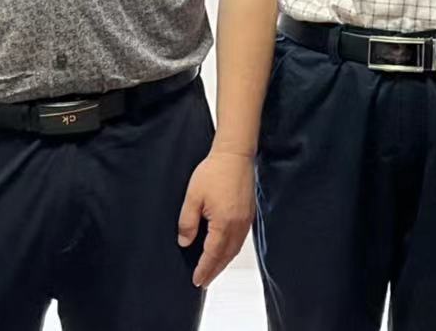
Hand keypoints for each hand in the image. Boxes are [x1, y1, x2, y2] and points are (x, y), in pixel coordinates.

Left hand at [177, 150, 255, 287]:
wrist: (235, 154)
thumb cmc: (214, 171)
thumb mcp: (193, 197)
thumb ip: (187, 222)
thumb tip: (185, 242)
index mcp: (224, 223)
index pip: (212, 254)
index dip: (204, 269)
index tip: (196, 280)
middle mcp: (238, 225)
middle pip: (226, 256)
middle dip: (214, 270)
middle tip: (204, 281)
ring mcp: (246, 219)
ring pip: (235, 248)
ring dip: (224, 261)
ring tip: (213, 269)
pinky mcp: (249, 212)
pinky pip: (241, 238)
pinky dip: (232, 249)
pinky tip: (225, 249)